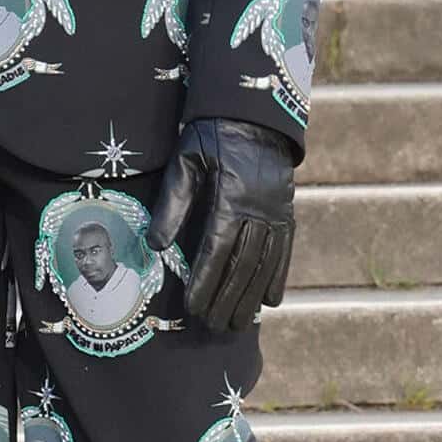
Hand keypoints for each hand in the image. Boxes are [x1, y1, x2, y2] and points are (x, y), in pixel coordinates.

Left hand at [148, 119, 296, 329]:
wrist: (255, 114)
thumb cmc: (211, 136)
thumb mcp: (185, 160)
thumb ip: (172, 202)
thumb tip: (154, 244)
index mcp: (230, 196)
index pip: (216, 249)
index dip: (205, 282)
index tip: (193, 308)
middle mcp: (258, 208)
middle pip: (242, 264)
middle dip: (226, 299)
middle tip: (212, 328)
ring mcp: (277, 212)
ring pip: (264, 264)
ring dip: (250, 298)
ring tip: (237, 325)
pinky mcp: (286, 212)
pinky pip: (284, 251)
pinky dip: (278, 278)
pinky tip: (269, 303)